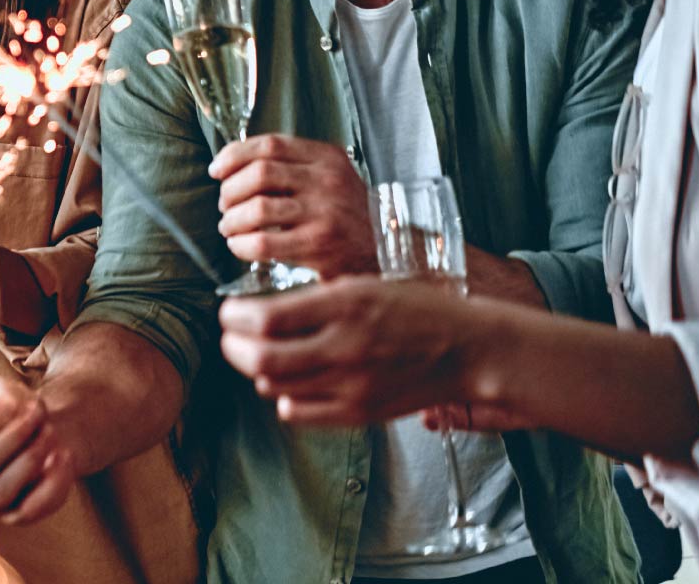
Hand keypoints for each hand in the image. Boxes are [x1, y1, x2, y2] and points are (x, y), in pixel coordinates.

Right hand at [0, 377, 77, 524]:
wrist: (41, 431)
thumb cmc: (13, 410)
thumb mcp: (1, 392)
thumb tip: (8, 408)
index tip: (14, 400)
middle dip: (11, 438)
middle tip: (38, 413)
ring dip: (29, 459)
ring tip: (50, 431)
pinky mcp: (14, 515)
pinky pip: (30, 510)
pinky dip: (51, 482)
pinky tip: (63, 455)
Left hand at [210, 134, 376, 278]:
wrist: (386, 251)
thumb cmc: (347, 214)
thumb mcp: (331, 177)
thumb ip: (293, 166)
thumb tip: (233, 164)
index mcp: (327, 157)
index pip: (270, 144)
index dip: (234, 155)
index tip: (216, 170)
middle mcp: (328, 181)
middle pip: (259, 173)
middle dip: (230, 190)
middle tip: (224, 204)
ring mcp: (324, 213)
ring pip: (257, 208)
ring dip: (231, 219)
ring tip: (229, 227)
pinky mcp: (318, 246)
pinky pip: (263, 242)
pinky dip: (241, 244)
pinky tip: (239, 246)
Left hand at [217, 276, 488, 425]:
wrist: (468, 350)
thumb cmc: (417, 310)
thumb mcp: (364, 285)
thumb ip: (314, 301)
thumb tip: (261, 313)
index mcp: (346, 305)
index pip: (266, 317)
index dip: (235, 316)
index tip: (230, 310)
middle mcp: (345, 346)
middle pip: (262, 358)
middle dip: (233, 346)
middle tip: (230, 336)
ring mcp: (352, 385)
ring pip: (275, 386)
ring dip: (255, 370)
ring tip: (257, 355)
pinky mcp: (359, 413)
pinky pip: (298, 412)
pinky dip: (281, 397)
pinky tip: (287, 381)